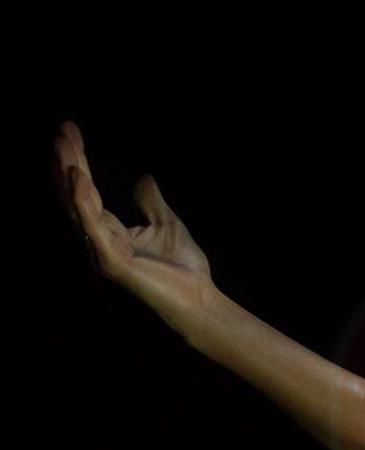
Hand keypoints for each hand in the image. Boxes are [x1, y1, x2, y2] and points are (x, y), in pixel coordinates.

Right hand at [53, 120, 217, 334]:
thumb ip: (151, 202)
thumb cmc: (184, 269)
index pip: (86, 191)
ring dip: (69, 175)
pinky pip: (94, 227)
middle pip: (76, 196)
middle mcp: (99, 240)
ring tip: (63, 145)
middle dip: (67, 163)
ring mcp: (102, 252)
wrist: (200, 301)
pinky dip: (85, 202)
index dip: (77, 163)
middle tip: (61, 131)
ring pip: (79, 207)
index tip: (70, 132)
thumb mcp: (168, 223)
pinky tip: (79, 178)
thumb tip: (143, 178)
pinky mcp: (112, 263)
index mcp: (110, 231)